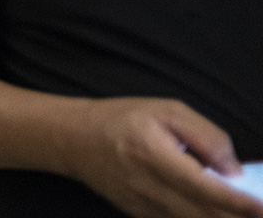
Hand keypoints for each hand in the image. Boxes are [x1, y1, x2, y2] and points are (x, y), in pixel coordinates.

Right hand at [68, 97, 262, 217]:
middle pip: (204, 215)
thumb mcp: (165, 110)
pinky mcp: (141, 216)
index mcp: (154, 154)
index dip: (239, 202)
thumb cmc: (122, 119)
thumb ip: (205, 135)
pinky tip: (215, 213)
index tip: (262, 208)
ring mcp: (143, 206)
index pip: (204, 187)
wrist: (74, 139)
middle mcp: (148, 186)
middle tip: (260, 213)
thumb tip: (234, 170)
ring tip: (243, 214)